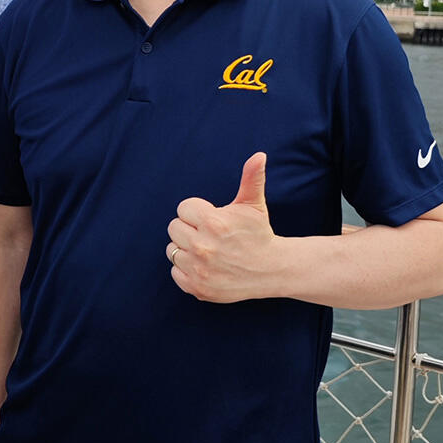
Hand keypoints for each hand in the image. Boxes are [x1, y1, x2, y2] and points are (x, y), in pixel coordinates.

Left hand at [167, 153, 279, 302]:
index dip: (198, 212)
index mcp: (213, 222)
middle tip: (211, 235)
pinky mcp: (197, 287)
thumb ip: (251, 178)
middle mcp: (203, 246)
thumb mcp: (253, 204)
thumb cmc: (258, 233)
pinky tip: (205, 266)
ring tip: (208, 250)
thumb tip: (259, 155)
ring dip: (186, 249)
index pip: (183, 209)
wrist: (271, 270)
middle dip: (190, 229)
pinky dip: (186, 269)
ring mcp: (199, 269)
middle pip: (173, 228)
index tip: (214, 219)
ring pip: (172, 249)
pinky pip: (174, 271)